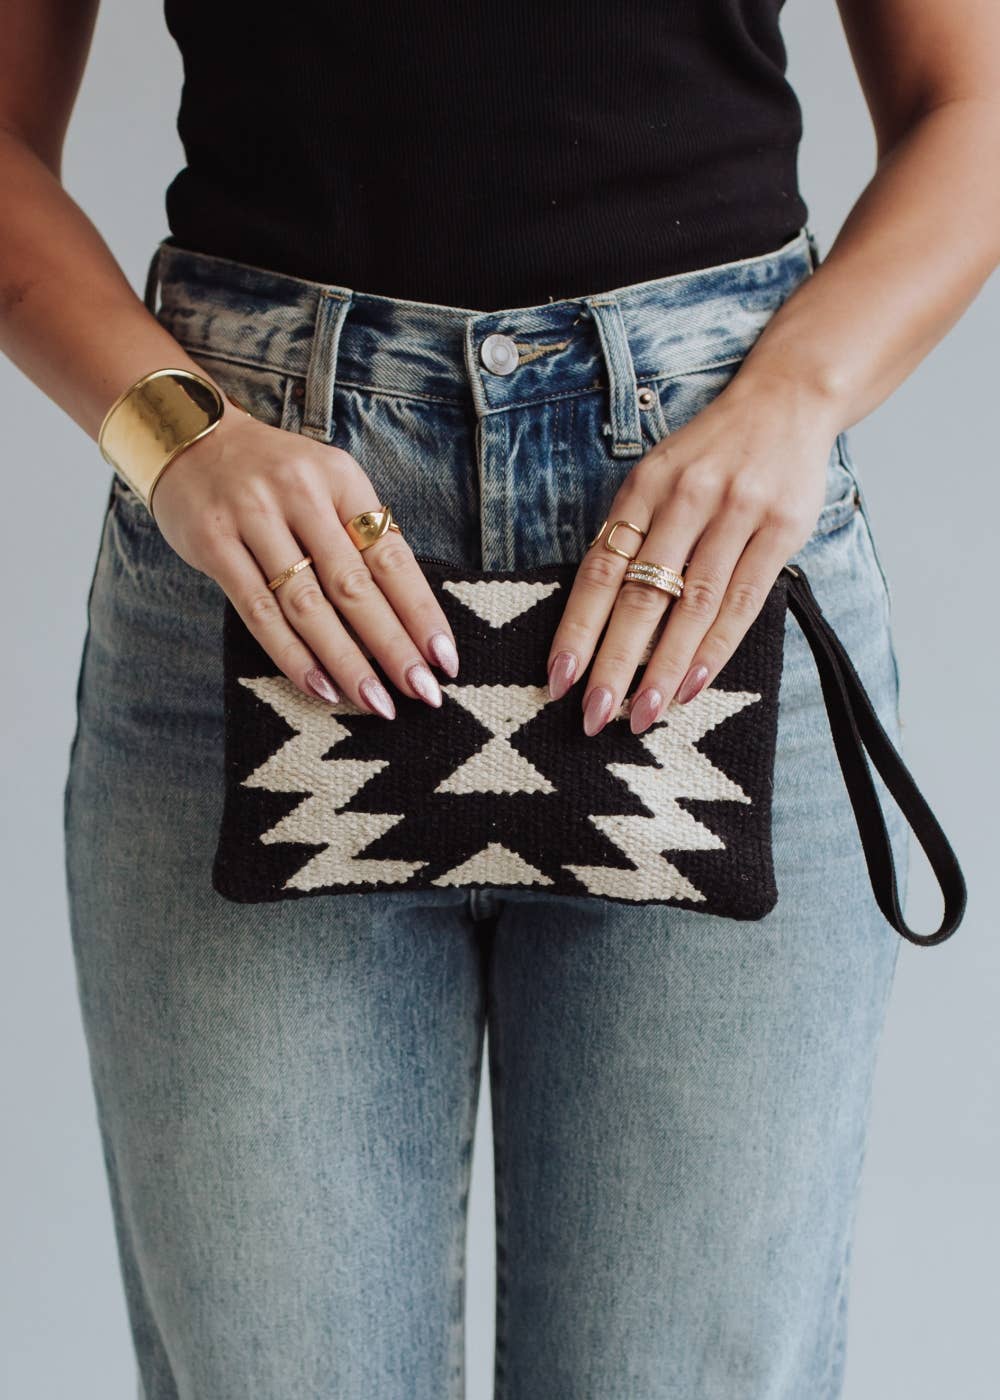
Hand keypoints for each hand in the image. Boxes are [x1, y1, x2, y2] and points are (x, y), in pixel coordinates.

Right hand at [150, 402, 459, 717]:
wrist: (189, 437)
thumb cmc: (275, 477)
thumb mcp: (326, 487)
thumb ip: (360, 539)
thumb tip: (408, 619)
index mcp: (341, 479)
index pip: (391, 555)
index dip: (421, 611)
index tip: (445, 658)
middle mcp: (300, 493)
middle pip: (354, 585)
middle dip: (392, 646)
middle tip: (422, 693)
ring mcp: (253, 517)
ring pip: (308, 605)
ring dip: (346, 661)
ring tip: (376, 702)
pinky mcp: (214, 543)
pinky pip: (258, 613)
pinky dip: (292, 655)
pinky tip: (321, 687)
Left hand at [545, 377, 837, 734]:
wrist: (787, 398)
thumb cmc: (712, 453)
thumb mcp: (659, 477)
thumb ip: (633, 535)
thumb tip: (595, 616)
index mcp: (643, 488)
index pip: (599, 571)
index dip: (577, 629)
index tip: (558, 680)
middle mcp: (685, 498)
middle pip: (640, 595)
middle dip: (614, 662)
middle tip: (595, 716)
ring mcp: (736, 512)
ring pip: (692, 605)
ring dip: (664, 667)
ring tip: (642, 714)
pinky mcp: (781, 528)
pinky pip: (743, 600)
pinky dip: (715, 647)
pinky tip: (692, 684)